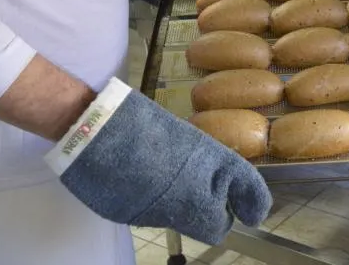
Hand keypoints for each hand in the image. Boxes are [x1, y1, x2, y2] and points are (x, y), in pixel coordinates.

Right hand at [45, 78, 272, 244]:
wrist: (94, 130)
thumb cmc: (141, 121)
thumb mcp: (183, 136)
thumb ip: (203, 164)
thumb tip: (212, 180)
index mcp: (210, 161)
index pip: (248, 189)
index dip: (255, 203)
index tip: (253, 212)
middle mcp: (194, 192)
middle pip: (218, 225)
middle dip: (217, 217)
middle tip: (209, 201)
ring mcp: (164, 210)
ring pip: (188, 224)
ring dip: (186, 211)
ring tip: (170, 183)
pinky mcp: (137, 219)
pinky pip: (158, 218)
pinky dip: (158, 208)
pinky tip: (146, 186)